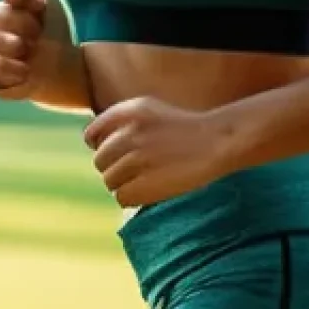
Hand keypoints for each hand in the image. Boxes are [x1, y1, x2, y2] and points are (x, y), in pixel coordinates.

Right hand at [0, 0, 48, 99]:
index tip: (38, 27)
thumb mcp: (43, 12)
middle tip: (33, 45)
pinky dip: (2, 76)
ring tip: (28, 66)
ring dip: (8, 60)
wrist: (55, 64)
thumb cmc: (45, 33)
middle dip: (11, 41)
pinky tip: (21, 75)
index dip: (15, 20)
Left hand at [82, 97, 232, 205]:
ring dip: (123, 185)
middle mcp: (129, 132)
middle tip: (134, 172)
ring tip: (144, 181)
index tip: (114, 155)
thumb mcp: (150, 110)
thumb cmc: (184, 128)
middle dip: (113, 168)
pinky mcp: (145, 183)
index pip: (92, 135)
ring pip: (109, 181)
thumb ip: (121, 121)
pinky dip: (132, 198)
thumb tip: (93, 142)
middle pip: (100, 161)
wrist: (216, 141)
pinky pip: (121, 197)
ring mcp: (137, 158)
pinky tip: (147, 192)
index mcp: (127, 112)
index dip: (99, 148)